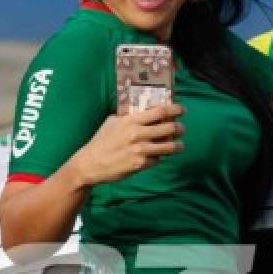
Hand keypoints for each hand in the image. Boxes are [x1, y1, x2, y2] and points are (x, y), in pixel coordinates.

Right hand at [68, 103, 184, 185]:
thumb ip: (129, 116)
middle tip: (181, 128)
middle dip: (180, 128)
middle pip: (170, 128)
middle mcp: (138, 134)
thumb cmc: (101, 141)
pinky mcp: (140, 164)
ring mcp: (140, 150)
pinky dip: (159, 157)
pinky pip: (158, 159)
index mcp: (131, 120)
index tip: (182, 109)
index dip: (175, 109)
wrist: (90, 164)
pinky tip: (155, 156)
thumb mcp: (112, 122)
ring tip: (178, 145)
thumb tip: (146, 110)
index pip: (160, 111)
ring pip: (170, 146)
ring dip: (177, 145)